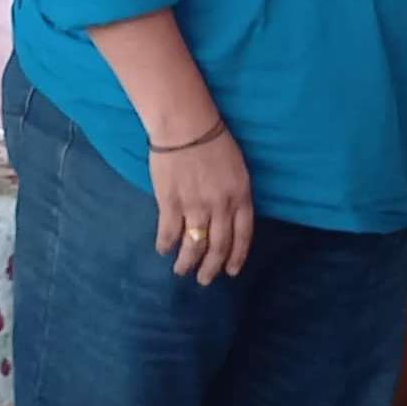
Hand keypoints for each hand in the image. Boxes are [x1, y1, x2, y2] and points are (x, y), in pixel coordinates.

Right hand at [150, 125, 254, 283]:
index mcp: (240, 196)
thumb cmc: (213, 140)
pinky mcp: (171, 202)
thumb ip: (234, 194)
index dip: (236, 256)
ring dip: (187, 263)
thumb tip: (228, 218)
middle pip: (218, 246)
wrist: (185, 125)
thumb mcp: (237, 168)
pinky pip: (169, 232)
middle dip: (211, 268)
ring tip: (181, 271)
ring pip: (194, 245)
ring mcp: (196, 206)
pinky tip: (164, 250)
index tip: (230, 271)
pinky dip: (166, 245)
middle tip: (205, 280)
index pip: (243, 236)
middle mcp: (221, 206)